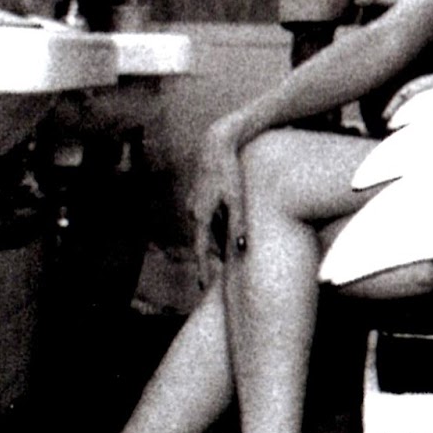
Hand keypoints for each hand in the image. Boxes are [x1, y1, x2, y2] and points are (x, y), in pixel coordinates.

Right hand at [189, 119, 247, 291]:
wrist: (216, 143)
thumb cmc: (230, 171)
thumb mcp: (236, 198)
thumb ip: (237, 224)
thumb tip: (240, 249)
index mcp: (201, 216)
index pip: (200, 252)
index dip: (203, 271)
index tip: (203, 288)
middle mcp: (193, 211)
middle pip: (205, 241)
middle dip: (212, 256)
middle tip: (221, 275)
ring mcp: (193, 201)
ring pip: (207, 227)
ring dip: (217, 238)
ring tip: (229, 246)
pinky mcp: (198, 193)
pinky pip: (207, 215)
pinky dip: (217, 223)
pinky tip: (228, 221)